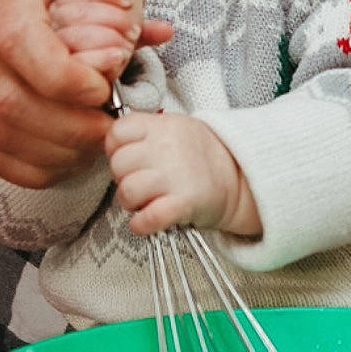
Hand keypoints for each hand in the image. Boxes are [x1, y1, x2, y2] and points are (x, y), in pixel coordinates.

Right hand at [0, 0, 170, 187]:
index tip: (104, 88)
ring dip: (54, 150)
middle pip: (4, 96)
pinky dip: (32, 163)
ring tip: (94, 142)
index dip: (63, 77)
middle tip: (110, 127)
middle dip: (68, 126)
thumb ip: (123, 10)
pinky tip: (68, 154)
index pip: (16, 38)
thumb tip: (153, 38)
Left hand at [105, 113, 259, 237]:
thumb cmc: (198, 154)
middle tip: (139, 181)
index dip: (115, 148)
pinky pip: (148, 218)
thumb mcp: (172, 127)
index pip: (117, 132)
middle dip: (122, 178)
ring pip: (127, 192)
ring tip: (144, 201)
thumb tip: (111, 146)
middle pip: (118, 165)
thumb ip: (143, 132)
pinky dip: (140, 225)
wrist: (239, 176)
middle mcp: (165, 148)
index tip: (128, 156)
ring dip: (130, 203)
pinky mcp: (183, 204)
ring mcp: (174, 176)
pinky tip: (145, 222)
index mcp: (160, 126)